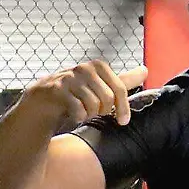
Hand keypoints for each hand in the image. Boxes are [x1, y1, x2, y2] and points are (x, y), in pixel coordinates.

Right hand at [23, 61, 146, 125]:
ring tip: (83, 113)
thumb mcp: (101, 86)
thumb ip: (123, 80)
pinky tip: (73, 116)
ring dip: (89, 115)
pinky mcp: (56, 89)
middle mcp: (85, 68)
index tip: (123, 122)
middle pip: (107, 99)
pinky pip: (77, 109)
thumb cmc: (76, 93)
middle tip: (94, 113)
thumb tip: (146, 70)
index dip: (123, 108)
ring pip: (92, 105)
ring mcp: (69, 77)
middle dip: (102, 111)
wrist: (42, 101)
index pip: (120, 89)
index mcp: (99, 66)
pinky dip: (78, 117)